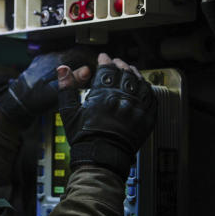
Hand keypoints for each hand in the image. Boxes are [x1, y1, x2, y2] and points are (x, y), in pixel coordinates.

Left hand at [0, 50, 91, 128]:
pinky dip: (65, 68)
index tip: (99, 65)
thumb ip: (73, 80)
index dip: (92, 58)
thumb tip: (88, 70)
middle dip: (84, 61)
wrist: (17, 102)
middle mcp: (50, 56)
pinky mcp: (39, 65)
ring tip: (81, 76)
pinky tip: (67, 78)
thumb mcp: (57, 92)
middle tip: (93, 72)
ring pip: (65, 57)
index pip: (80, 51)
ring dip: (75, 64)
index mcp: (56, 60)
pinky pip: (57, 62)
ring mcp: (44, 60)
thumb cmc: (35, 98)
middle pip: (73, 53)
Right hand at [57, 53, 156, 179]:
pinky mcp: (147, 119)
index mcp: (104, 96)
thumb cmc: (84, 137)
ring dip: (134, 74)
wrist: (101, 158)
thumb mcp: (68, 112)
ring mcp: (137, 109)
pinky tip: (142, 86)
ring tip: (129, 70)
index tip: (103, 57)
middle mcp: (123, 99)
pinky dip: (146, 88)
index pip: (107, 69)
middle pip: (125, 73)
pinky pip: (151, 97)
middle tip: (116, 62)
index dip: (105, 60)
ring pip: (140, 83)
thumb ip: (66, 88)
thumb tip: (62, 69)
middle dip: (120, 64)